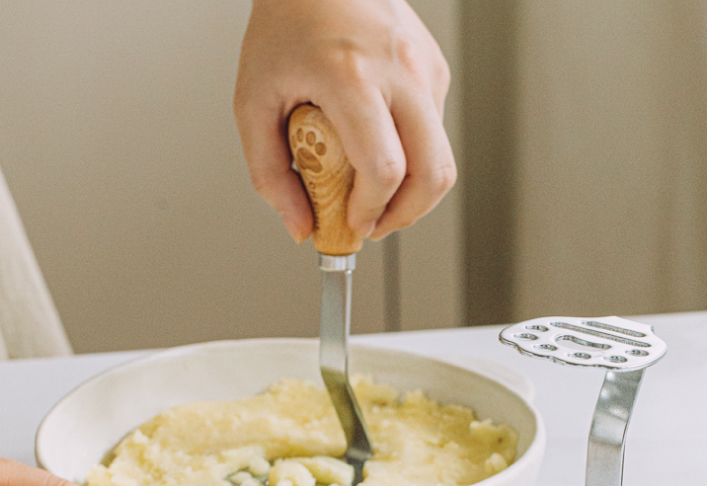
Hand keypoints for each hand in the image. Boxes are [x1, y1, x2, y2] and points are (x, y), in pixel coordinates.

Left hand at [234, 0, 455, 241]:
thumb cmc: (284, 25)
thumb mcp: (253, 101)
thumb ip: (269, 173)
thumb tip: (301, 227)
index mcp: (351, 76)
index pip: (384, 169)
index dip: (372, 211)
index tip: (353, 225)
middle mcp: (399, 70)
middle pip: (432, 173)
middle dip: (405, 216)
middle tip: (376, 225)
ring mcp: (425, 69)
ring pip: (442, 160)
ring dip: (414, 194)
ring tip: (378, 199)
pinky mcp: (435, 71)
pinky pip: (436, 135)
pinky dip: (414, 159)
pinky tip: (382, 150)